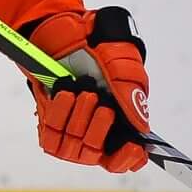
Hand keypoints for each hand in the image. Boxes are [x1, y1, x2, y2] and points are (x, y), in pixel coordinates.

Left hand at [24, 6, 150, 172]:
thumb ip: (132, 96)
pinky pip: (51, 137)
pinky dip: (58, 115)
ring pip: (74, 149)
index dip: (128, 158)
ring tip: (81, 92)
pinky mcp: (49, 125)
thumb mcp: (122, 66)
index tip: (130, 145)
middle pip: (98, 154)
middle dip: (98, 129)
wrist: (63, 33)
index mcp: (121, 124)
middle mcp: (96, 132)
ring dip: (78, 119)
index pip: (126, 159)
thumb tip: (142, 129)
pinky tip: (64, 94)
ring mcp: (71, 131)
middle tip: (98, 101)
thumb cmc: (99, 49)